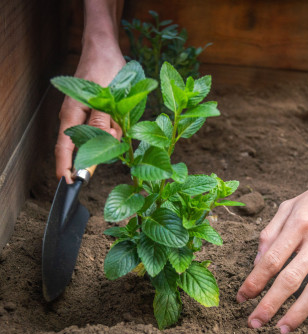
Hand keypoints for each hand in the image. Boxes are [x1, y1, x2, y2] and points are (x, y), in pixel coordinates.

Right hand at [55, 42, 124, 182]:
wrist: (105, 50)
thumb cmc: (105, 69)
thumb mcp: (107, 97)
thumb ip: (102, 121)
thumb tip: (99, 143)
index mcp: (72, 116)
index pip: (64, 149)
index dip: (66, 168)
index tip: (70, 184)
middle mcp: (74, 119)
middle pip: (87, 146)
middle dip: (104, 143)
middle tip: (116, 126)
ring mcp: (84, 117)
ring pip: (100, 138)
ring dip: (113, 132)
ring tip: (119, 114)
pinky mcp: (94, 114)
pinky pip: (106, 128)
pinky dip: (115, 126)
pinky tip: (119, 114)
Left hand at [237, 167, 307, 333]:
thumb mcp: (289, 206)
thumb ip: (270, 232)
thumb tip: (257, 262)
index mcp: (298, 225)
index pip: (270, 260)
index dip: (254, 282)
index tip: (241, 298)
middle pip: (290, 280)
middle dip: (269, 305)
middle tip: (253, 323)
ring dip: (298, 314)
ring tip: (281, 330)